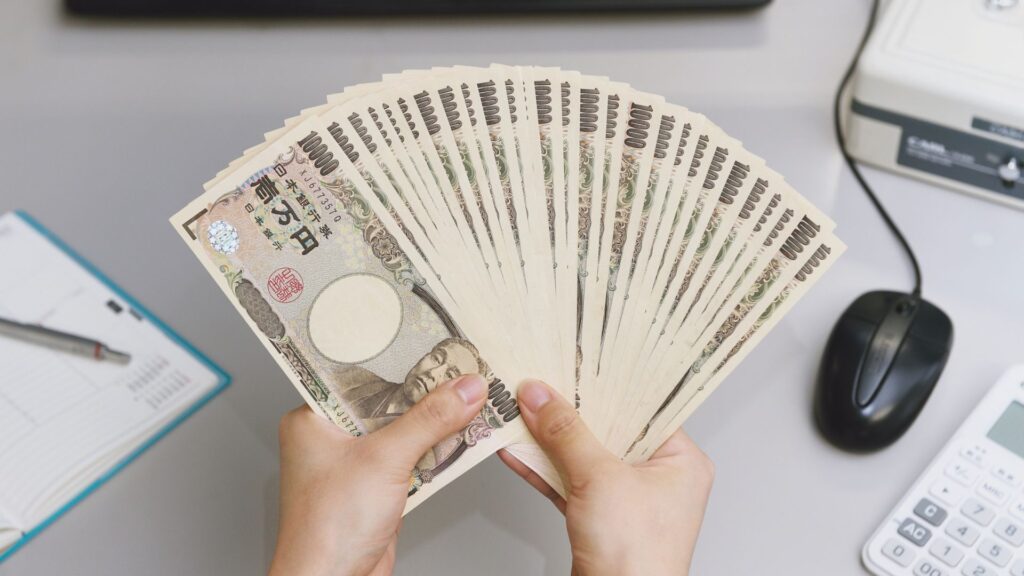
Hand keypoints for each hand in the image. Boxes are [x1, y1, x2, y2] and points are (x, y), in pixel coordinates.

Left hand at [269, 374, 487, 575]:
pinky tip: (463, 432)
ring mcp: (354, 463)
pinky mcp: (376, 487)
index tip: (431, 337)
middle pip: (385, 399)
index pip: (357, 371)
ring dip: (434, 419)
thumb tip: (466, 388)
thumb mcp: (385, 459)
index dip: (395, 354)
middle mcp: (330, 437)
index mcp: (312, 418)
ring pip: (401, 428)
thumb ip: (430, 420)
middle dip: (424, 387)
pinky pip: (411, 456)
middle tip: (460, 362)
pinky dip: (435, 448)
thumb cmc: (327, 529)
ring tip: (469, 391)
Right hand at [499, 379, 713, 575]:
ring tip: (519, 411)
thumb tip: (541, 396)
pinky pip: (569, 483)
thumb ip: (567, 433)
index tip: (576, 361)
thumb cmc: (638, 557)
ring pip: (584, 456)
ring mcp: (628, 500)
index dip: (608, 384)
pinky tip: (516, 450)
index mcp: (681, 462)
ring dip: (550, 439)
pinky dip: (544, 469)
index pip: (644, 407)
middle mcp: (659, 478)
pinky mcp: (600, 519)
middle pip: (609, 429)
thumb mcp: (600, 479)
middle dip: (570, 410)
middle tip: (542, 382)